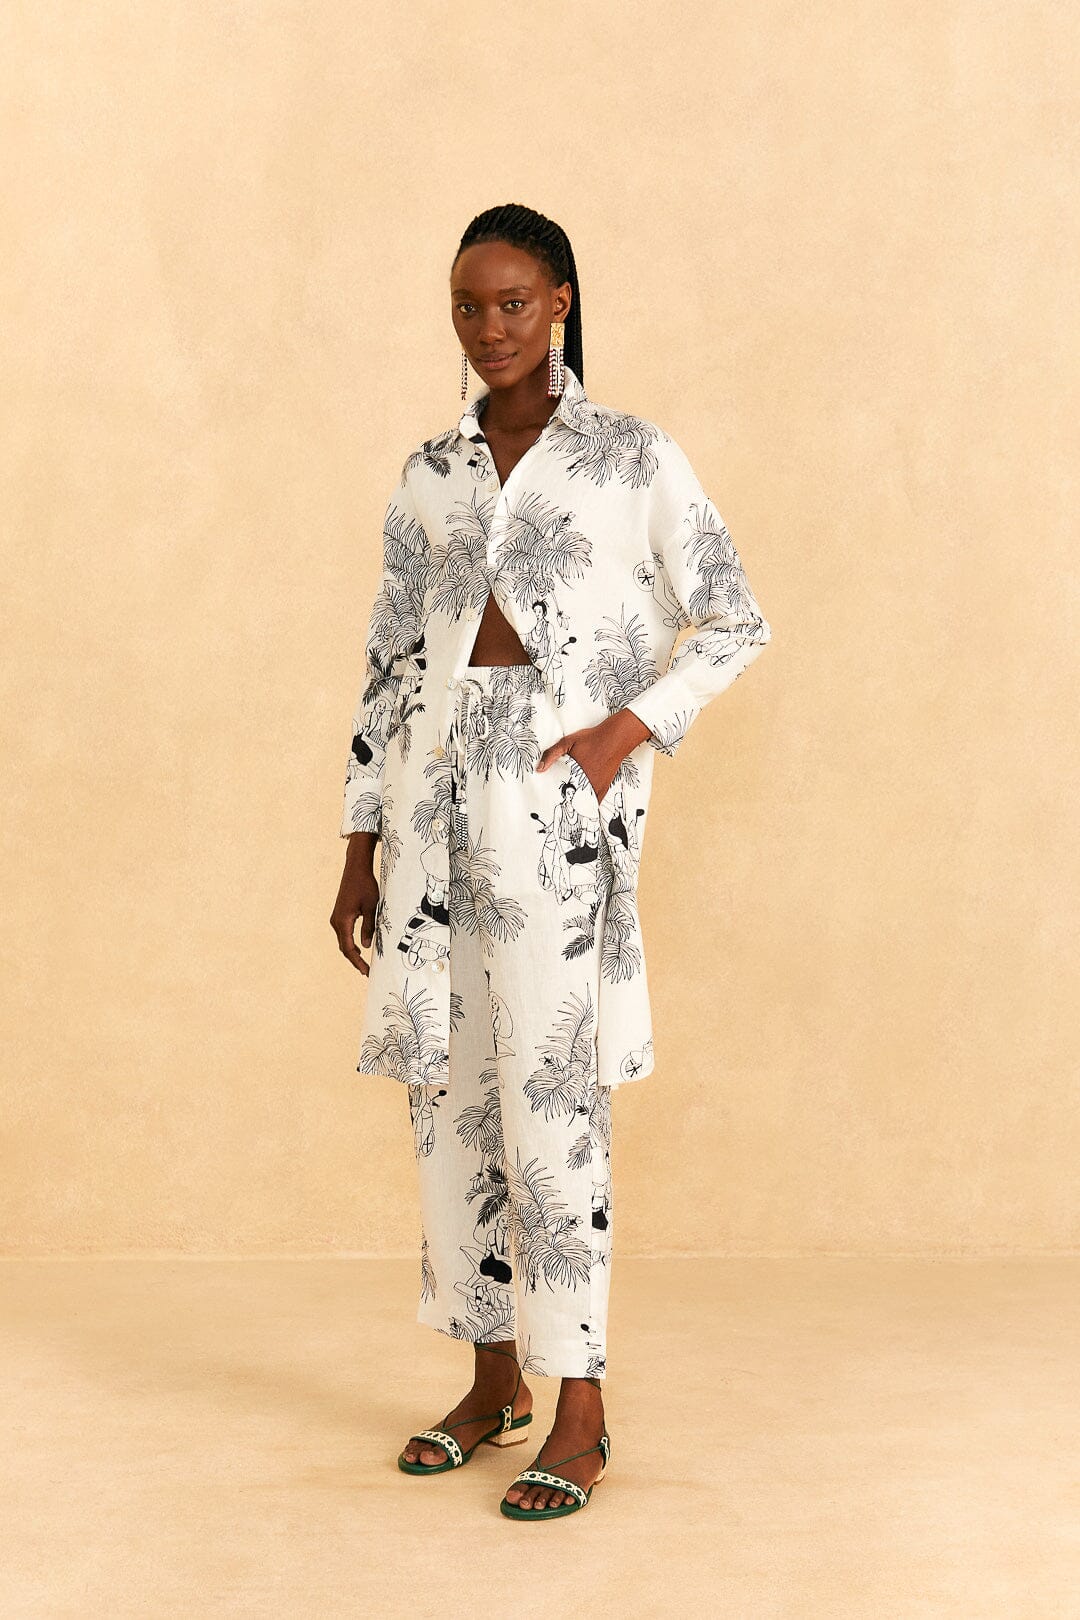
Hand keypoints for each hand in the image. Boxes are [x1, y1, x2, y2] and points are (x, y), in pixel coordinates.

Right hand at [330, 833, 379, 975]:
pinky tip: (359, 948)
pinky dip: (350, 943)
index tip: (366, 972)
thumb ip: (369, 927)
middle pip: (344, 947)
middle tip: (366, 971)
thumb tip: (366, 946)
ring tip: (364, 963)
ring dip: (352, 952)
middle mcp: (336, 921)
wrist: (356, 869)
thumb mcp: (372, 907)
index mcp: (343, 921)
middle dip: (355, 961)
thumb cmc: (365, 886)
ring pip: (343, 941)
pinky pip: (343, 933)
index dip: (357, 962)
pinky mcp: (339, 914)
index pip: (349, 949)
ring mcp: (336, 918)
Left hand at [536, 709, 652, 802]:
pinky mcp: (604, 786)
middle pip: (572, 801)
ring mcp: (596, 786)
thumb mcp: (567, 742)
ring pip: (584, 804)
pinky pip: (596, 801)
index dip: (555, 800)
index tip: (549, 804)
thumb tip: (539, 769)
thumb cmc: (591, 739)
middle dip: (564, 806)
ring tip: (568, 812)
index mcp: (575, 774)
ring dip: (576, 807)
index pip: (561, 793)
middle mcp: (586, 783)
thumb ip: (552, 754)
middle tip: (557, 809)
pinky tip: (583, 810)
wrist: (615, 738)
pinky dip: (589, 806)